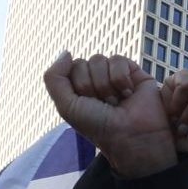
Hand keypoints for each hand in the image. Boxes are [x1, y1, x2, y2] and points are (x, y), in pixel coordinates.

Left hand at [43, 51, 178, 177]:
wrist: (132, 136)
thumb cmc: (99, 126)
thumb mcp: (67, 106)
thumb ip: (54, 78)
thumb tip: (65, 52)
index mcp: (78, 88)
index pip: (69, 68)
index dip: (77, 86)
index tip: (88, 105)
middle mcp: (95, 80)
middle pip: (83, 63)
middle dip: (91, 86)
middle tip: (104, 105)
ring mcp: (113, 75)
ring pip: (99, 60)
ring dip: (105, 85)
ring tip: (116, 101)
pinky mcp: (133, 72)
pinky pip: (118, 60)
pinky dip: (121, 78)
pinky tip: (128, 93)